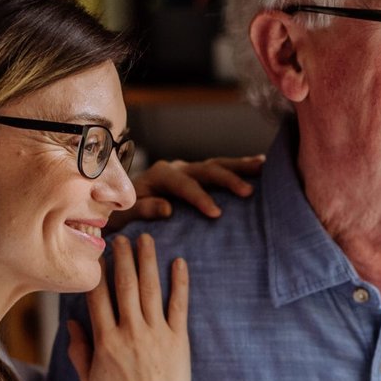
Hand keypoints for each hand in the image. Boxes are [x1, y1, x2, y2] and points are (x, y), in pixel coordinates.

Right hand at [65, 234, 189, 380]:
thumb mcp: (88, 378)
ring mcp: (155, 332)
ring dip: (148, 261)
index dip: (96, 273)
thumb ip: (78, 349)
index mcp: (105, 339)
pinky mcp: (177, 338)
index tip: (96, 254)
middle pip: (125, 285)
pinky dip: (180, 282)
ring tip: (147, 239)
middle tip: (121, 237)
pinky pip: (178, 304)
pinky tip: (179, 263)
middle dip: (122, 257)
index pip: (98, 297)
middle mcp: (130, 330)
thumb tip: (71, 322)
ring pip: (151, 288)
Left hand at [106, 155, 263, 228]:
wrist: (118, 206)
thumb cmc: (120, 215)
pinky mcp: (197, 177)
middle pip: (206, 169)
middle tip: (247, 192)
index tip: (216, 213)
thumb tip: (168, 208)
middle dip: (227, 179)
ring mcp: (188, 170)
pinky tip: (260, 166)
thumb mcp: (124, 215)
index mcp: (159, 175)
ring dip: (240, 166)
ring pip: (217, 165)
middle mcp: (176, 168)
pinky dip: (238, 168)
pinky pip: (219, 170)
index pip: (184, 184)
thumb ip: (143, 210)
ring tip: (263, 167)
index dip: (200, 197)